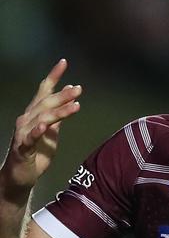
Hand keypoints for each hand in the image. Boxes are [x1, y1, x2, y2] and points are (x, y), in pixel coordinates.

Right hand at [1, 59, 81, 193]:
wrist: (20, 175)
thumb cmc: (36, 151)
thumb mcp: (52, 131)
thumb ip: (59, 115)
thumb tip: (70, 97)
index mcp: (35, 114)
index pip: (44, 91)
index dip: (53, 76)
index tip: (63, 62)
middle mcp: (27, 119)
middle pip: (46, 103)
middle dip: (62, 95)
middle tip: (79, 89)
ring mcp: (24, 133)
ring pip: (42, 118)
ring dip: (58, 112)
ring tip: (75, 106)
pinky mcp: (22, 148)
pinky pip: (30, 138)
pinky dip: (37, 131)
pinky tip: (45, 126)